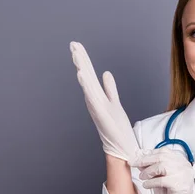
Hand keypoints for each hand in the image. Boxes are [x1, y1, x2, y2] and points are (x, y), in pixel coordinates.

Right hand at [69, 41, 139, 161]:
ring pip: (88, 84)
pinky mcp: (102, 114)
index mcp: (97, 97)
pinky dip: (87, 85)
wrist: (121, 150)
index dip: (83, 60)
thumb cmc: (117, 129)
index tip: (77, 46)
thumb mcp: (114, 103)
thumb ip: (110, 89)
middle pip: (86, 76)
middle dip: (80, 59)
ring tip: (76, 54)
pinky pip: (93, 97)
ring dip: (82, 68)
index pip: (89, 75)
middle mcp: (94, 101)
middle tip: (73, 44)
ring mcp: (97, 107)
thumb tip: (106, 73)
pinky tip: (82, 74)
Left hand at [129, 147, 194, 193]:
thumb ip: (152, 167)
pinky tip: (147, 185)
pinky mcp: (180, 185)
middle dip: (144, 160)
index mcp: (181, 161)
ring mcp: (184, 175)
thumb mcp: (159, 177)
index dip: (148, 153)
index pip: (164, 151)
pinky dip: (151, 182)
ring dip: (148, 171)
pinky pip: (162, 180)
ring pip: (162, 166)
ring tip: (142, 177)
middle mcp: (184, 166)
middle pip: (162, 157)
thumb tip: (138, 157)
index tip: (137, 157)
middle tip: (133, 163)